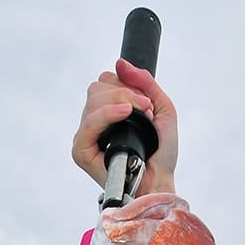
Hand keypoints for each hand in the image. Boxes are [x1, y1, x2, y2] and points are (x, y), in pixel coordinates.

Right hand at [72, 58, 177, 194]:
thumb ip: (145, 82)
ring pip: (93, 100)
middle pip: (97, 88)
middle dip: (125, 93)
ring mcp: (86, 136)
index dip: (125, 86)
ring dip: (121, 101)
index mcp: (107, 112)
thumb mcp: (163, 109)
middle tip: (146, 109)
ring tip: (142, 117)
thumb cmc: (162, 153)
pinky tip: (125, 114)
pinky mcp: (81, 152)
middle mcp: (94, 123)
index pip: (104, 82)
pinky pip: (88, 123)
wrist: (161, 181)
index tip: (147, 102)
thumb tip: (120, 63)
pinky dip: (107, 114)